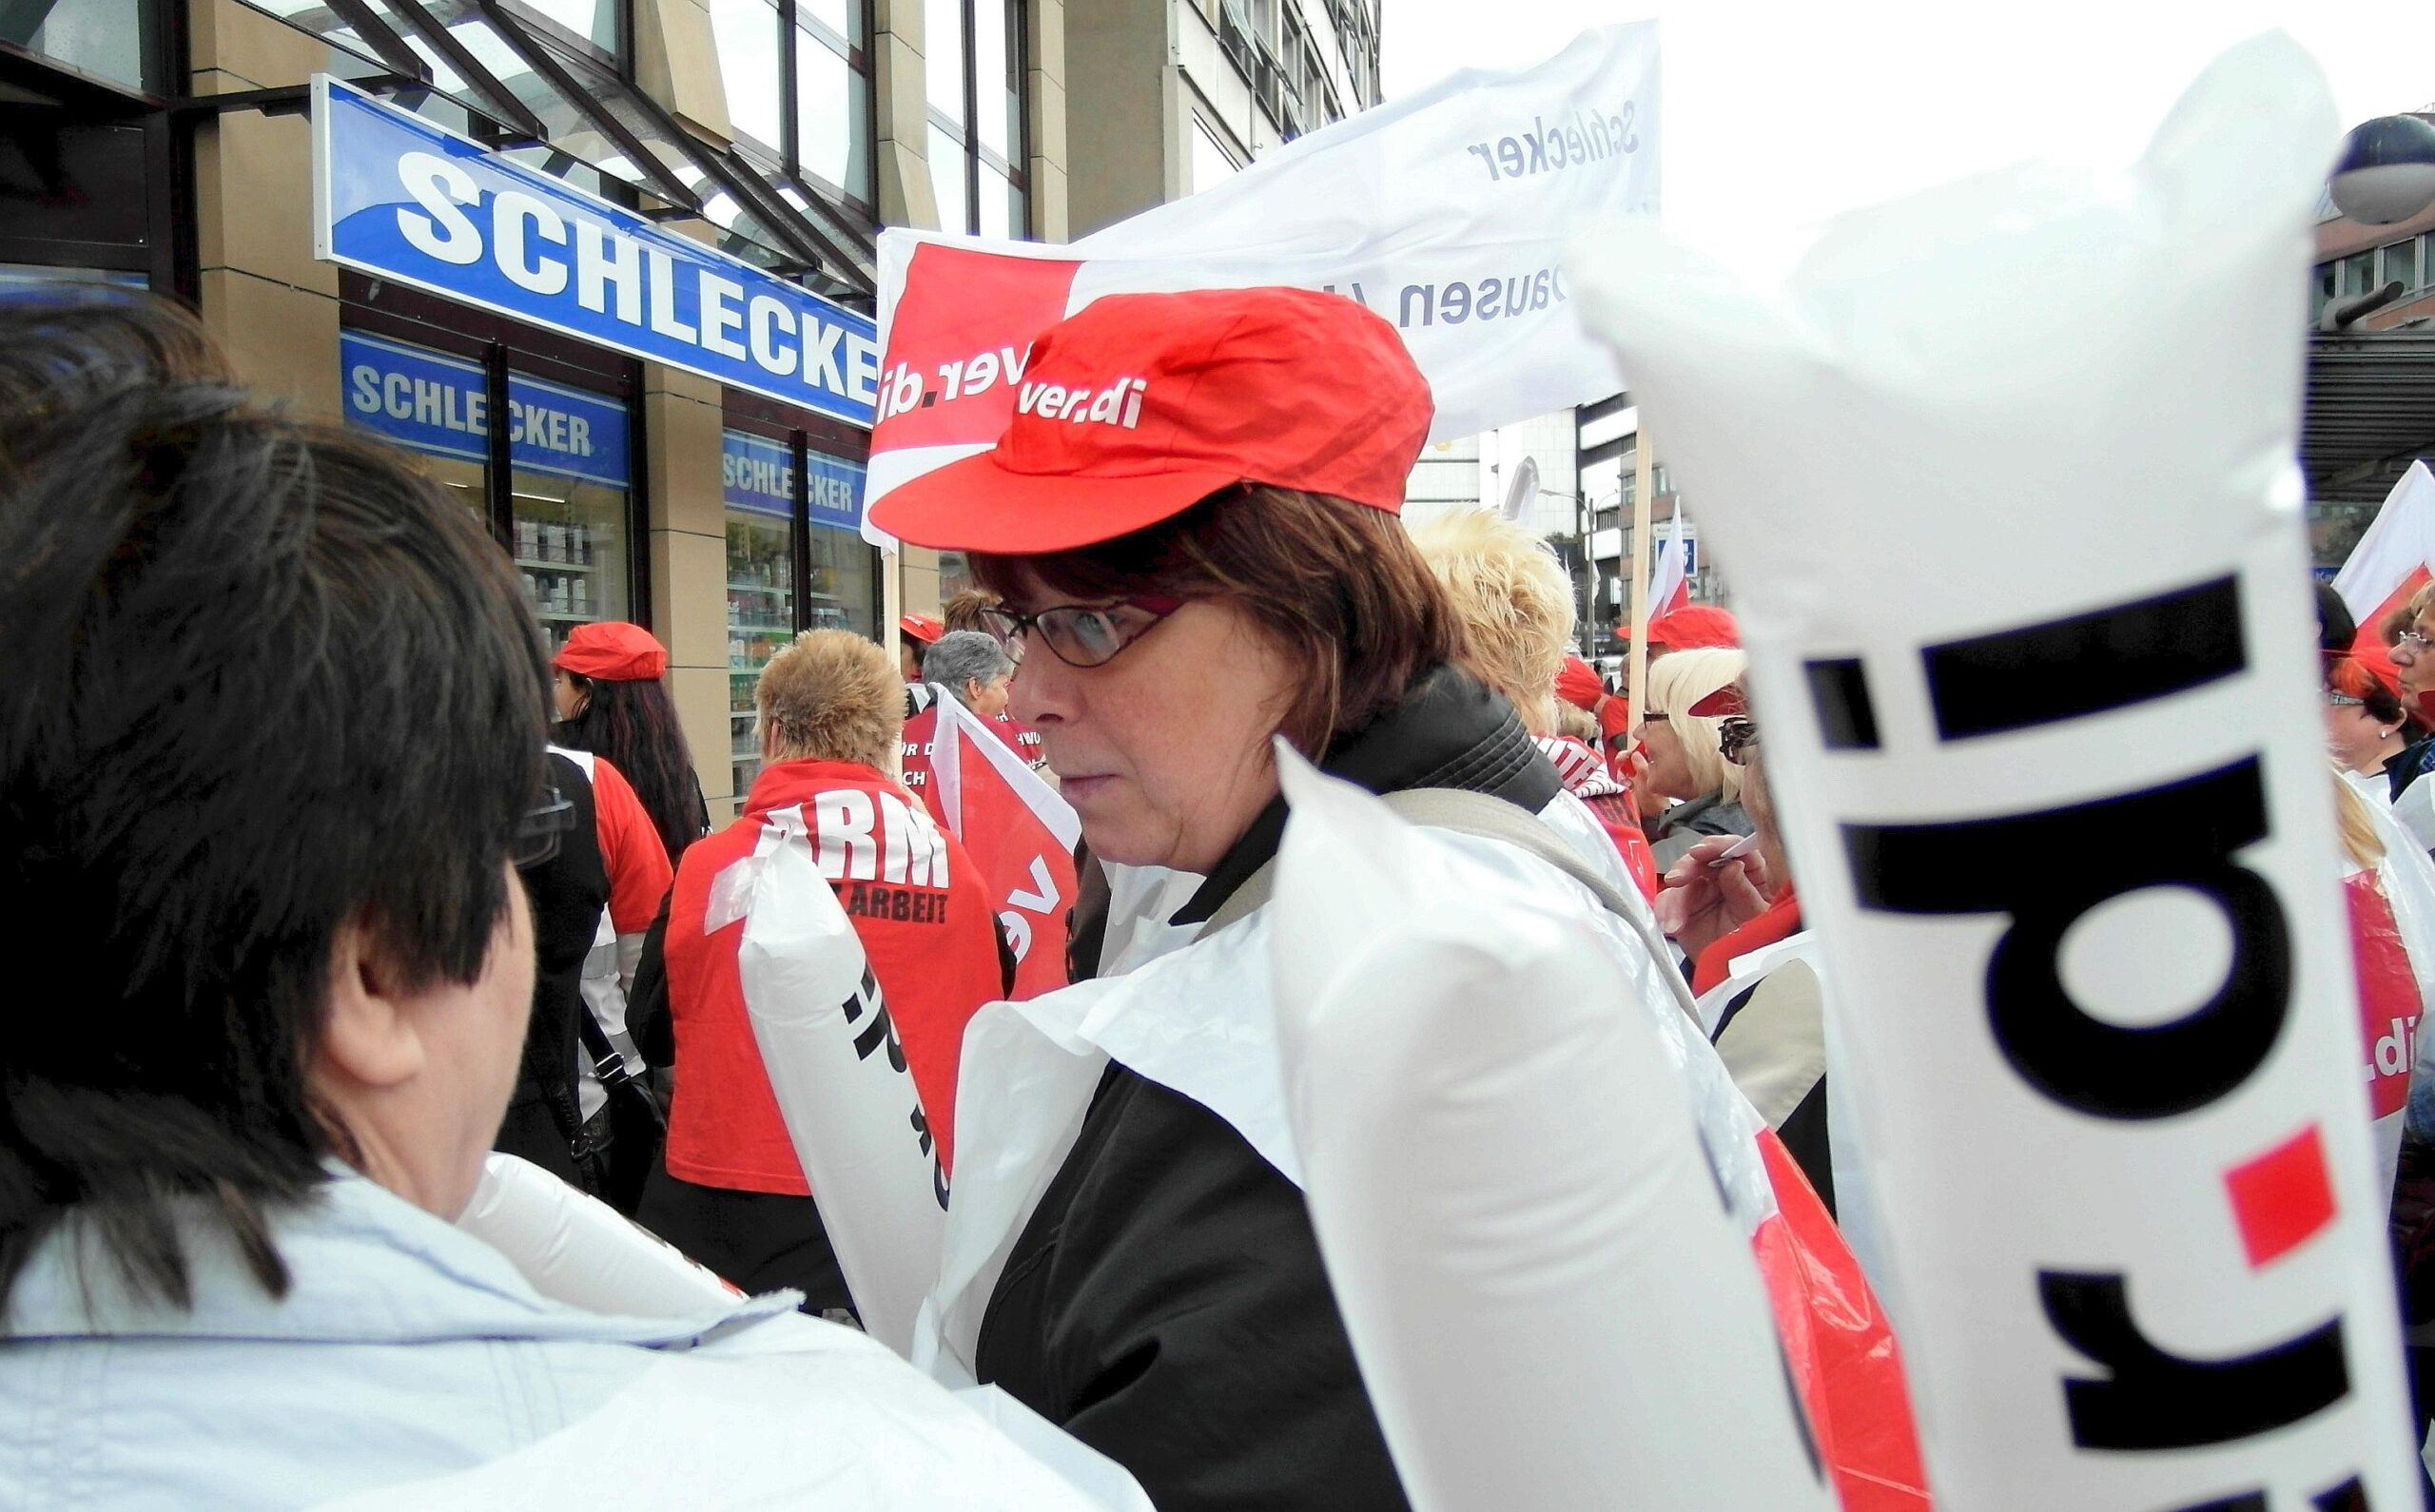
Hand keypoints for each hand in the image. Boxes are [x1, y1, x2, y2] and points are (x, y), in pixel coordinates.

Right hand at [1654, 836, 1770, 962]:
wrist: (1735, 972)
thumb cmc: (1755, 941)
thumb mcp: (1757, 917)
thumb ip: (1746, 893)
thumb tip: (1733, 867)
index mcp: (1749, 871)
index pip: (1734, 848)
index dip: (1717, 845)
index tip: (1700, 851)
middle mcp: (1723, 876)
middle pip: (1701, 859)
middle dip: (1686, 868)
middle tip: (1677, 880)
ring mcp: (1701, 890)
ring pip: (1680, 880)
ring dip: (1674, 899)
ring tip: (1675, 922)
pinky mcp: (1682, 906)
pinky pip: (1667, 901)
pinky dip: (1665, 912)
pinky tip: (1671, 926)